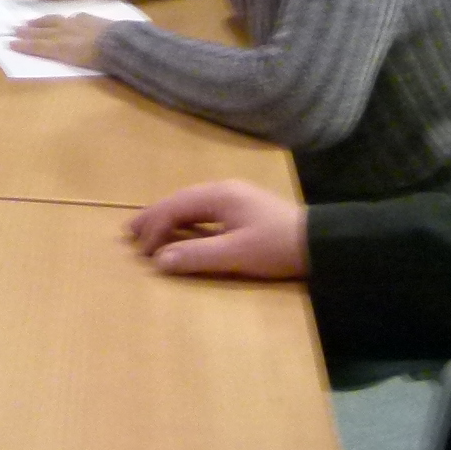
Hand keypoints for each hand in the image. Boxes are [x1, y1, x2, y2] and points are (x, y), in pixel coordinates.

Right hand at [11, 12, 112, 68]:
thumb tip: (52, 48)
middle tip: (14, 29)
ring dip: (41, 22)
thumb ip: (63, 54)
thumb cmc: (98, 59)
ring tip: (31, 22)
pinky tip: (66, 19)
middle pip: (42, 32)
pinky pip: (73, 17)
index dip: (24, 45)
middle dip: (27, 31)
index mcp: (60, 46)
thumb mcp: (77, 63)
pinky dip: (66, 19)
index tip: (10, 43)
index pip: (38, 45)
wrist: (118, 43)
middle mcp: (64, 32)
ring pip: (53, 20)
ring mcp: (75, 23)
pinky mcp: (87, 18)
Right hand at [126, 180, 309, 278]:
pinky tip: (181, 229)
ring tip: (148, 230)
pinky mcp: (243, 208)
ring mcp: (234, 197)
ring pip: (191, 204)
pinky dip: (186, 220)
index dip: (154, 228)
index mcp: (219, 195)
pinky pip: (203, 210)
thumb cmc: (276, 247)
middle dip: (154, 216)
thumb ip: (197, 256)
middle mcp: (223, 189)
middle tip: (129, 232)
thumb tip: (159, 260)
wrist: (321, 242)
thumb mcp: (236, 254)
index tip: (140, 252)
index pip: (175, 207)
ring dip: (169, 217)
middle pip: (180, 200)